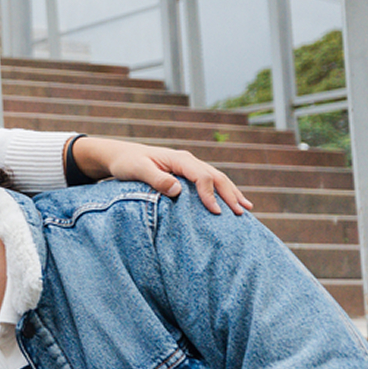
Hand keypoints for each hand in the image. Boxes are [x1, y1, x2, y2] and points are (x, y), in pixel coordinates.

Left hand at [72, 137, 252, 214]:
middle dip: (230, 194)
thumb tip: (177, 190)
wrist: (120, 155)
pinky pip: (208, 182)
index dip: (210, 194)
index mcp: (178, 159)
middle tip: (241, 213)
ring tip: (246, 208)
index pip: (202, 176)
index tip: (216, 212)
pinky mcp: (185, 173)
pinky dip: (222, 192)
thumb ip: (156, 179)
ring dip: (232, 193)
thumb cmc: (127, 163)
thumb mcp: (137, 170)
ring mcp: (188, 166)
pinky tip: (231, 202)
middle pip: (216, 176)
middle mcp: (187, 160)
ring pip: (216, 178)